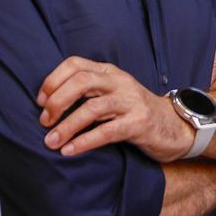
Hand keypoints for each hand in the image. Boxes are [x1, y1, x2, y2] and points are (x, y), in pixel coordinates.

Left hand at [38, 57, 193, 161]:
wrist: (175, 127)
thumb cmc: (135, 112)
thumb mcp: (112, 94)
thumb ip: (88, 92)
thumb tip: (48, 104)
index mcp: (110, 71)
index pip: (75, 64)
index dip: (52, 81)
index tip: (40, 102)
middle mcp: (120, 82)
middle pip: (81, 81)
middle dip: (57, 101)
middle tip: (44, 122)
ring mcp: (131, 101)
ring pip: (92, 108)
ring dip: (67, 126)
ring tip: (51, 141)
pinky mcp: (139, 123)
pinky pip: (106, 132)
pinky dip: (84, 142)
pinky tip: (70, 151)